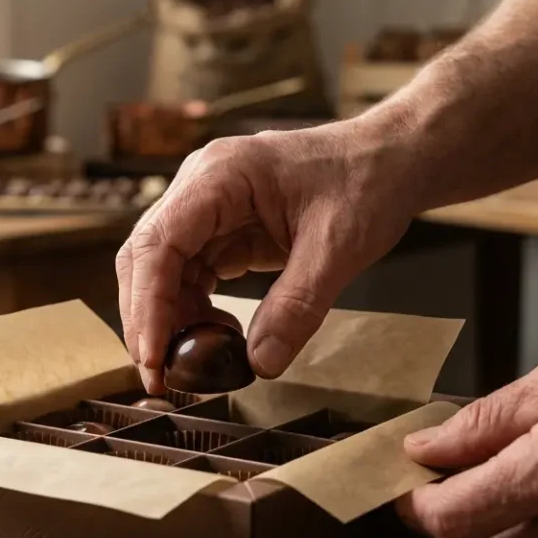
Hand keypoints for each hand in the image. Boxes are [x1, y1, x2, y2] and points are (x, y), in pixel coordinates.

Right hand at [116, 121, 414, 392]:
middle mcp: (201, 186)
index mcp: (220, 175)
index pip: (159, 244)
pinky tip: (217, 336)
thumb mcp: (337, 248)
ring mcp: (208, 207)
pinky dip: (194, 310)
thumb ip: (297, 306)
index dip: (148, 305)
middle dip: (147, 320)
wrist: (391, 160)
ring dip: (168, 319)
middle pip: (146, 258)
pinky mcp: (223, 228)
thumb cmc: (367, 182)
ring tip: (191, 364)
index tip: (153, 355)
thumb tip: (260, 362)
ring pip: (162, 270)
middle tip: (160, 377)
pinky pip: (190, 274)